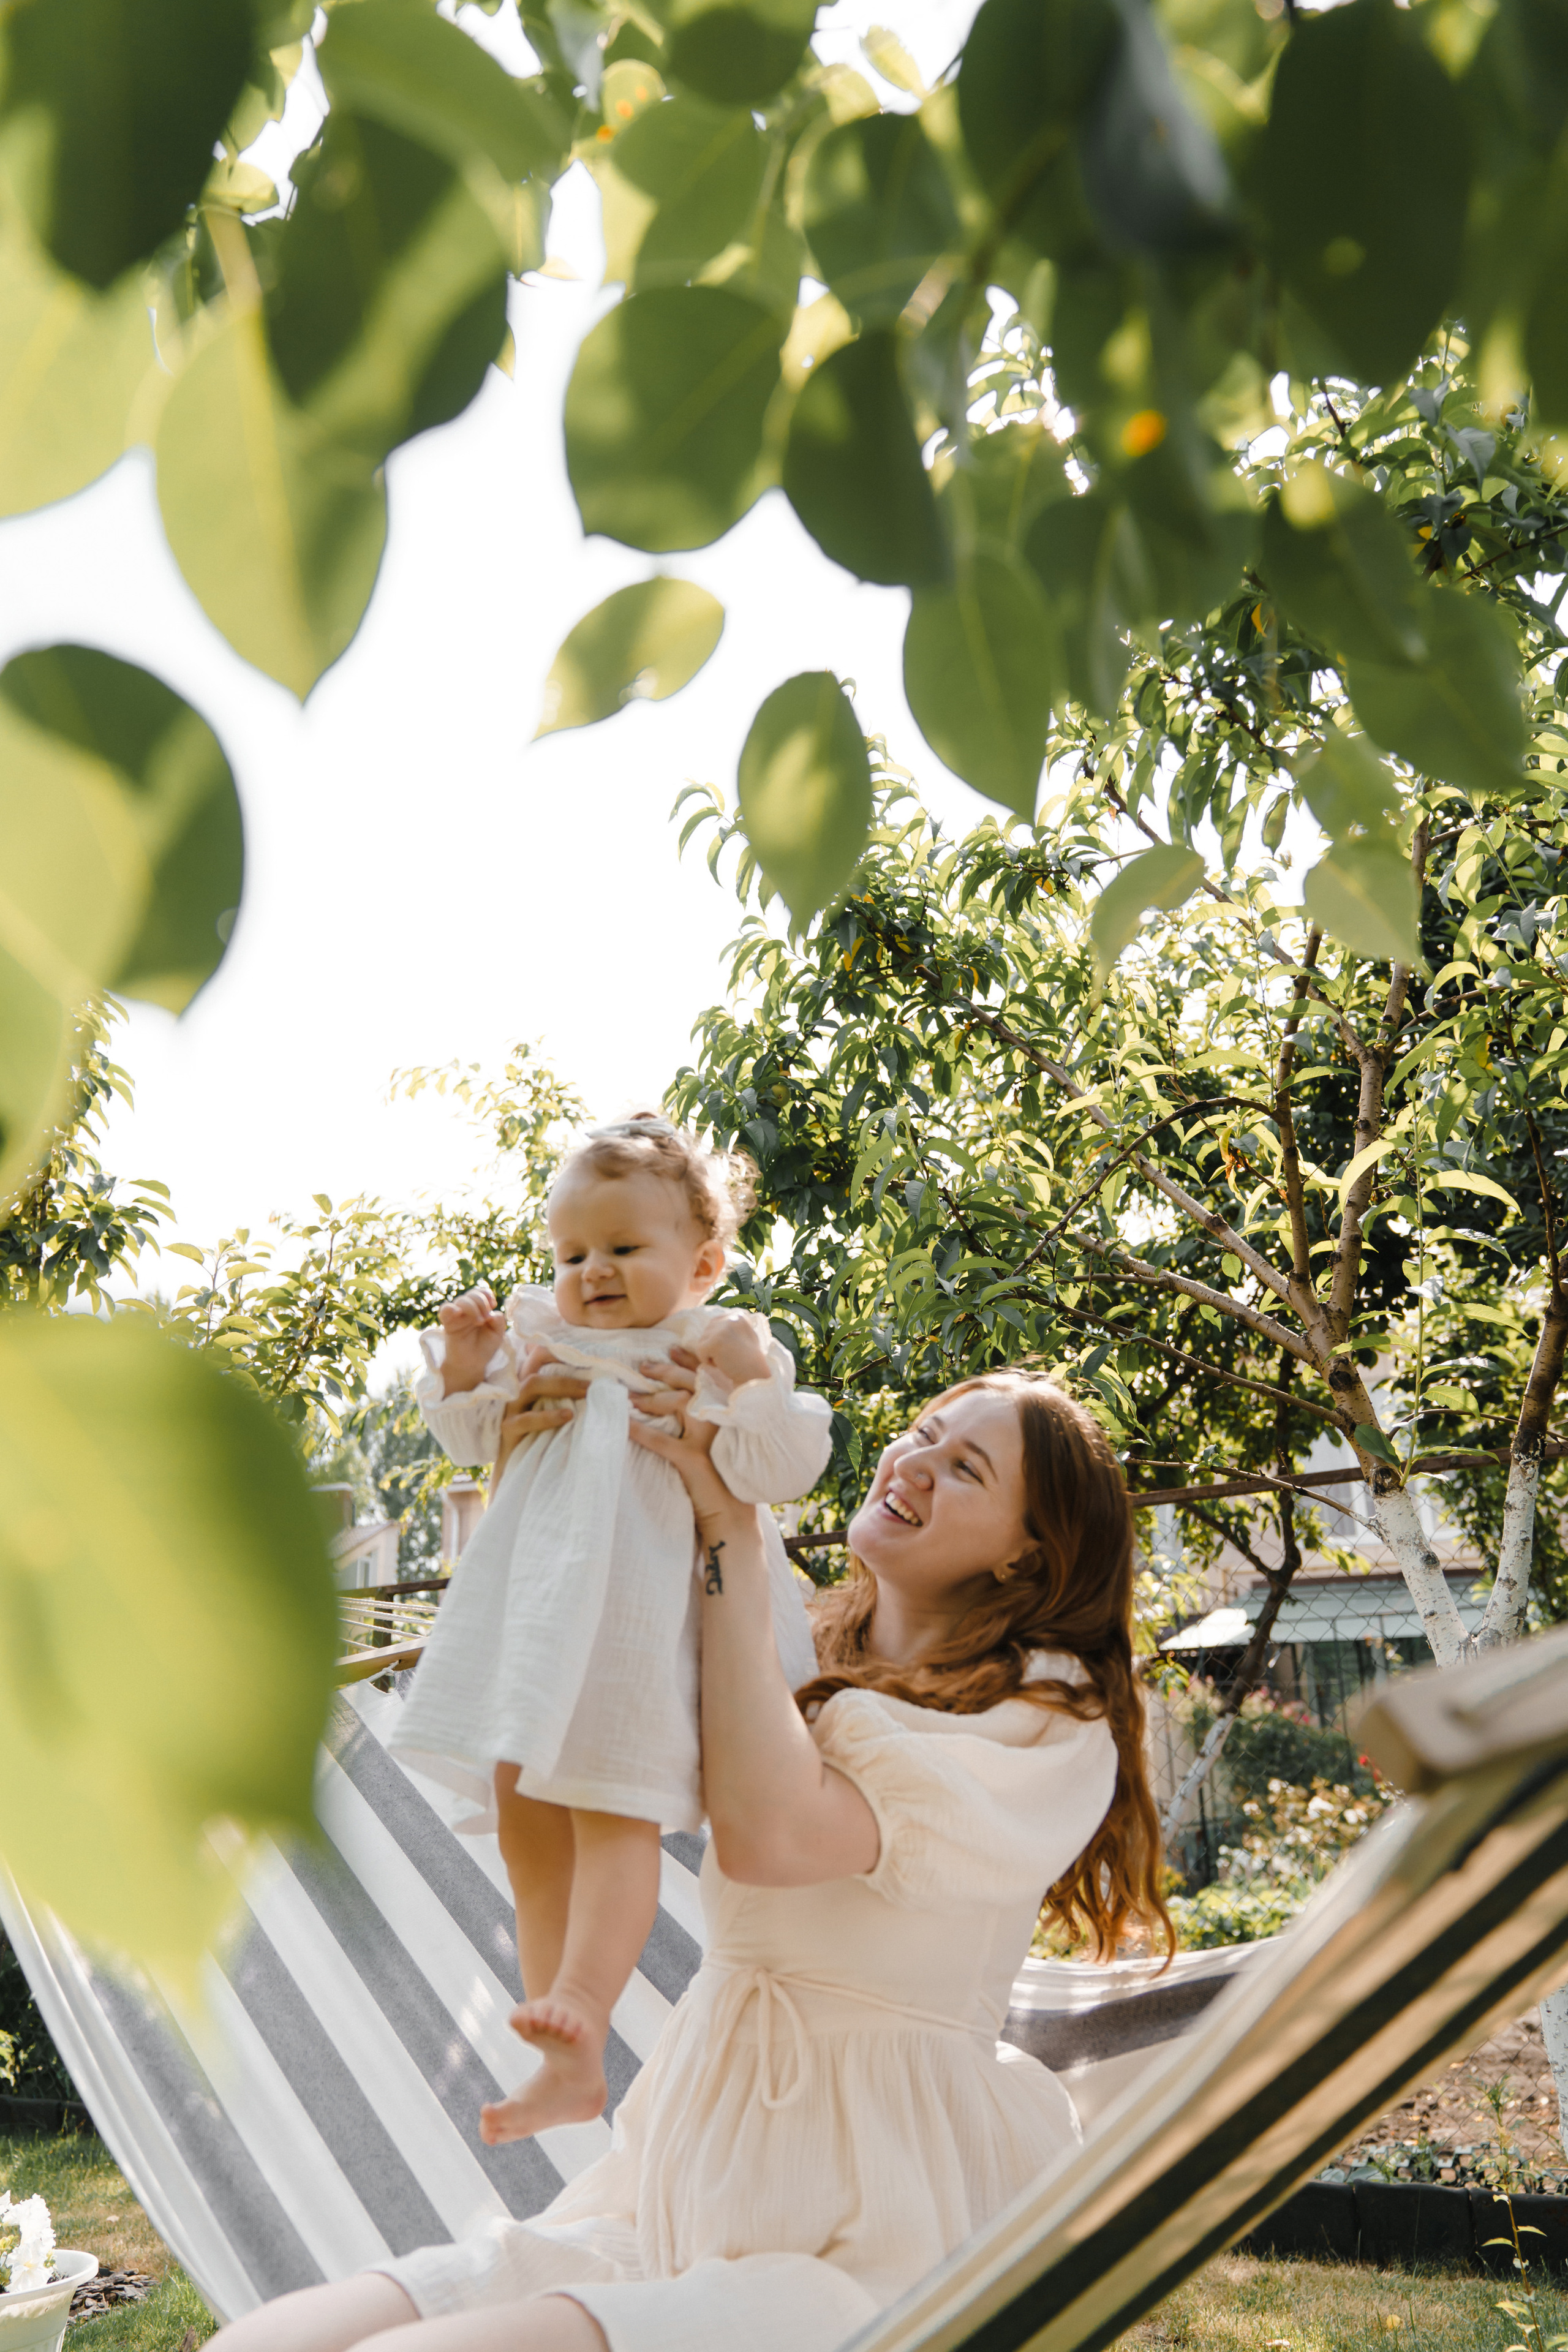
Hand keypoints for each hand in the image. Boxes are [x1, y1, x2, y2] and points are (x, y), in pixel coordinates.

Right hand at [438, 1284, 507, 1395]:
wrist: (472, 1364)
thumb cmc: (484, 1347)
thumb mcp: (497, 1334)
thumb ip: (498, 1321)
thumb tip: (492, 1312)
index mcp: (480, 1309)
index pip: (481, 1292)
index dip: (487, 1294)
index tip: (493, 1305)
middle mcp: (467, 1310)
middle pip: (472, 1294)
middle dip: (482, 1303)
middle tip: (485, 1319)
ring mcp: (457, 1316)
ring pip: (461, 1300)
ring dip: (472, 1307)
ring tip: (479, 1322)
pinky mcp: (448, 1324)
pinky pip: (444, 1310)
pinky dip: (450, 1308)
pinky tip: (458, 1313)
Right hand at [492, 1353, 587, 1489]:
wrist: (517, 1475)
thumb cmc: (540, 1444)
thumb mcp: (554, 1420)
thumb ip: (567, 1402)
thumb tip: (599, 1389)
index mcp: (528, 1388)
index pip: (538, 1358)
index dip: (556, 1352)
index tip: (586, 1356)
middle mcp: (517, 1393)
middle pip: (540, 1369)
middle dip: (569, 1374)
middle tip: (594, 1382)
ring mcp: (510, 1410)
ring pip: (532, 1386)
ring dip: (561, 1386)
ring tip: (586, 1393)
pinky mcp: (508, 1429)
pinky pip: (527, 1419)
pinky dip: (548, 1417)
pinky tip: (568, 1416)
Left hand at [629, 1351, 749, 1538]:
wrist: (733, 1519)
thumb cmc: (725, 1480)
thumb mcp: (721, 1444)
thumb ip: (710, 1421)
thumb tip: (685, 1400)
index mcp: (731, 1413)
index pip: (711, 1378)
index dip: (691, 1362)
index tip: (673, 1349)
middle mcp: (724, 1420)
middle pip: (694, 1384)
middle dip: (667, 1371)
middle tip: (644, 1366)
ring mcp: (710, 1439)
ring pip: (680, 1405)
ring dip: (652, 1398)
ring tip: (631, 1395)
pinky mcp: (694, 1460)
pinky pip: (662, 1441)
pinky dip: (641, 1432)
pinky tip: (624, 1425)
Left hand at [694, 1309, 770, 1390]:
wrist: (755, 1375)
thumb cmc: (750, 1360)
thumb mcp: (744, 1335)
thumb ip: (731, 1327)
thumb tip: (711, 1324)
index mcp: (738, 1316)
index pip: (715, 1323)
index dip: (719, 1340)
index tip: (734, 1349)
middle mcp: (730, 1318)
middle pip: (707, 1332)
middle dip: (714, 1347)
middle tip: (730, 1356)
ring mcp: (722, 1329)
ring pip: (702, 1342)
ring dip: (711, 1354)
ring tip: (727, 1360)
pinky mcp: (714, 1342)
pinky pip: (700, 1351)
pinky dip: (707, 1361)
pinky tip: (721, 1364)